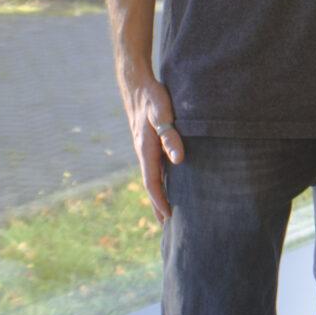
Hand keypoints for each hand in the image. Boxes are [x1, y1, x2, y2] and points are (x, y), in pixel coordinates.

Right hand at [123, 72, 185, 219]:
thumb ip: (171, 136)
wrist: (137, 85)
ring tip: (168, 213)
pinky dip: (160, 181)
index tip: (169, 218)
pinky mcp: (149, 143)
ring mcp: (145, 149)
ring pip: (152, 177)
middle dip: (158, 206)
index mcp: (145, 150)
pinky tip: (168, 184)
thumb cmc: (153, 98)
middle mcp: (143, 153)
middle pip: (151, 186)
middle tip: (167, 228)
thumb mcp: (163, 115)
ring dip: (159, 195)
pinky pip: (154, 168)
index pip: (152, 183)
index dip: (160, 201)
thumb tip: (178, 160)